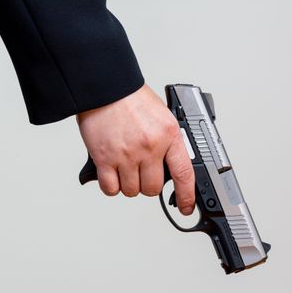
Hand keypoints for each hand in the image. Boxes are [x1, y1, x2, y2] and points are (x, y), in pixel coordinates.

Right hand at [76, 84, 194, 214]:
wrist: (104, 87)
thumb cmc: (129, 98)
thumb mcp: (161, 115)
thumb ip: (166, 140)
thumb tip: (167, 164)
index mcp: (168, 135)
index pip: (184, 173)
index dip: (186, 195)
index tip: (186, 206)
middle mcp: (149, 147)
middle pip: (152, 188)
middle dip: (146, 185)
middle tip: (140, 174)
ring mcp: (127, 155)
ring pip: (131, 191)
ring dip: (127, 185)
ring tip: (123, 168)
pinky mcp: (105, 158)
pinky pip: (110, 188)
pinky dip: (110, 186)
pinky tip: (110, 174)